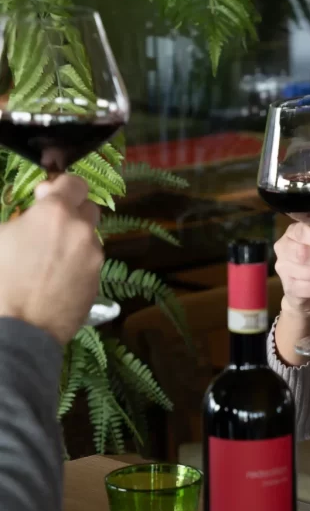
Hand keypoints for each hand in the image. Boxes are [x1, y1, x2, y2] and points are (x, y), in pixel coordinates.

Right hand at [0, 175, 102, 344]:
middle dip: (72, 212)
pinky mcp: (99, 279)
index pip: (76, 183)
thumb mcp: (1, 237)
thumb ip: (24, 218)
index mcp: (56, 213)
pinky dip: (78, 262)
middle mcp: (82, 230)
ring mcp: (95, 256)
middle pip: (89, 208)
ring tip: (50, 257)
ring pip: (90, 237)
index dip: (62, 187)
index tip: (46, 198)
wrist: (18, 327)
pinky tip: (57, 277)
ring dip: (75, 239)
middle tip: (49, 228)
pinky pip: (91, 261)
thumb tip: (37, 212)